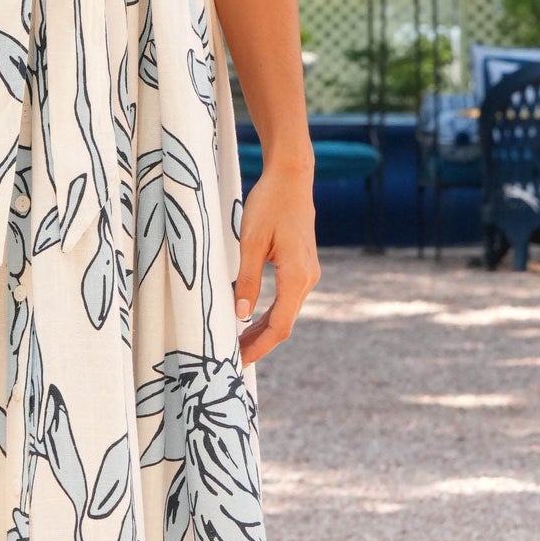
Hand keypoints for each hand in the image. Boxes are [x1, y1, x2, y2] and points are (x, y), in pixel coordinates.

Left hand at [234, 158, 318, 360]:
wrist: (292, 177)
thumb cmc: (269, 204)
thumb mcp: (251, 242)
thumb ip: (246, 280)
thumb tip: (240, 316)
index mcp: (297, 276)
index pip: (279, 326)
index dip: (259, 348)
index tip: (239, 363)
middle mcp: (307, 279)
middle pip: (284, 324)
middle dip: (258, 343)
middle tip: (231, 359)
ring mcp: (307, 273)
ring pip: (285, 313)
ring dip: (262, 330)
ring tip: (237, 344)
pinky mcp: (302, 266)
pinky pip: (286, 299)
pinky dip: (269, 314)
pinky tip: (251, 320)